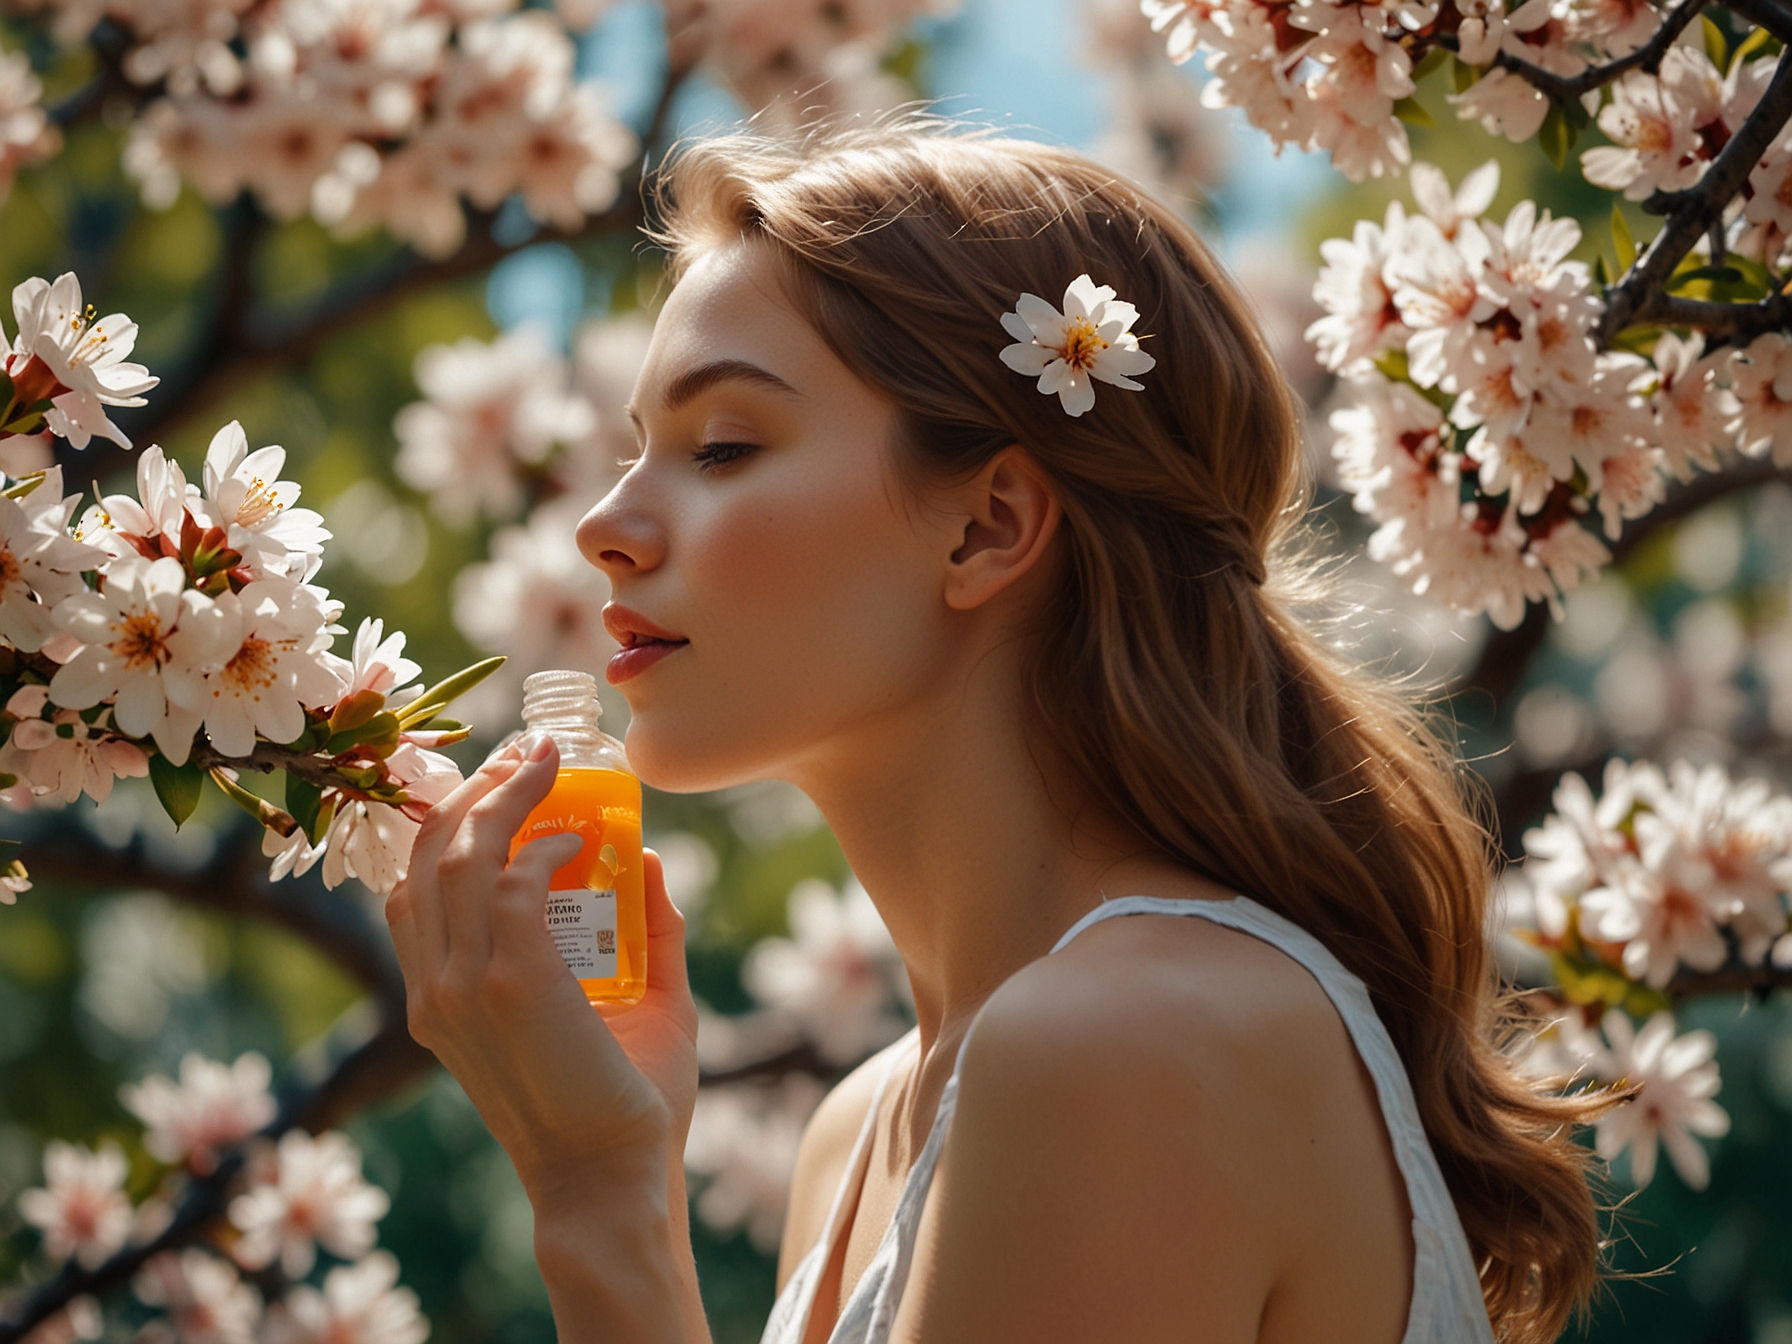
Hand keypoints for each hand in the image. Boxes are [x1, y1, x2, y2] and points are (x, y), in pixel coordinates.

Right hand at [385, 733, 699, 1203]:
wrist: (616, 1178)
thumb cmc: (624, 1105)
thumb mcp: (636, 1004)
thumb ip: (648, 934)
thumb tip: (653, 861)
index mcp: (440, 997)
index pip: (414, 886)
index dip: (451, 822)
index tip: (503, 781)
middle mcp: (435, 988)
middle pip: (429, 855)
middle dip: (477, 790)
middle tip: (530, 753)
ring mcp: (464, 985)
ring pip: (462, 856)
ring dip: (506, 797)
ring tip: (549, 764)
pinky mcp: (511, 983)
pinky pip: (513, 884)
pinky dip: (545, 847)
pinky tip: (581, 841)